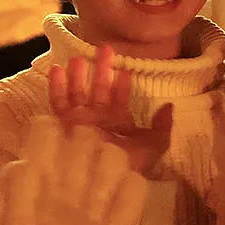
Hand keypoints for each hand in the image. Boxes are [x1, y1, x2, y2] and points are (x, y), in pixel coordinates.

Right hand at [0, 115, 151, 224]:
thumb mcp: (9, 223)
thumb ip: (19, 189)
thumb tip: (30, 161)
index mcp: (27, 192)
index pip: (44, 135)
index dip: (48, 128)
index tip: (47, 134)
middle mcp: (61, 197)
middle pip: (83, 141)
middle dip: (81, 136)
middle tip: (76, 150)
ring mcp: (92, 215)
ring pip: (112, 159)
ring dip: (108, 155)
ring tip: (99, 168)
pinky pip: (133, 194)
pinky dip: (130, 184)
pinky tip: (119, 190)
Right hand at [45, 45, 173, 173]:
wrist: (99, 177)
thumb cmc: (127, 163)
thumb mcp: (153, 145)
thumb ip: (162, 126)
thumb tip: (168, 106)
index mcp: (117, 122)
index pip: (119, 97)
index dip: (122, 82)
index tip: (125, 68)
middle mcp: (97, 118)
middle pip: (98, 87)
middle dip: (101, 68)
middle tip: (104, 47)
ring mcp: (78, 119)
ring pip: (77, 91)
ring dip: (78, 74)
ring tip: (79, 56)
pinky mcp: (62, 122)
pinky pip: (57, 101)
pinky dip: (56, 86)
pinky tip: (57, 69)